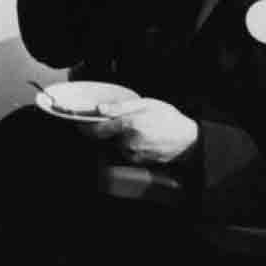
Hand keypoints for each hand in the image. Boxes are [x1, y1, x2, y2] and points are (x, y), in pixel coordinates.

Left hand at [83, 95, 197, 165]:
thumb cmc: (169, 118)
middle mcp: (128, 142)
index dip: (85, 125)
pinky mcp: (137, 161)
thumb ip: (121, 107)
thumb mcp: (147, 104)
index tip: (77, 121)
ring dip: (120, 137)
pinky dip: (129, 145)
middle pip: (106, 137)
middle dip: (109, 129)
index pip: (97, 129)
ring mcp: (132, 154)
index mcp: (129, 125)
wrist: (188, 140)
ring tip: (140, 129)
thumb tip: (99, 109)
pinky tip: (143, 138)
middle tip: (125, 120)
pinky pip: (125, 152)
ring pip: (116, 144)